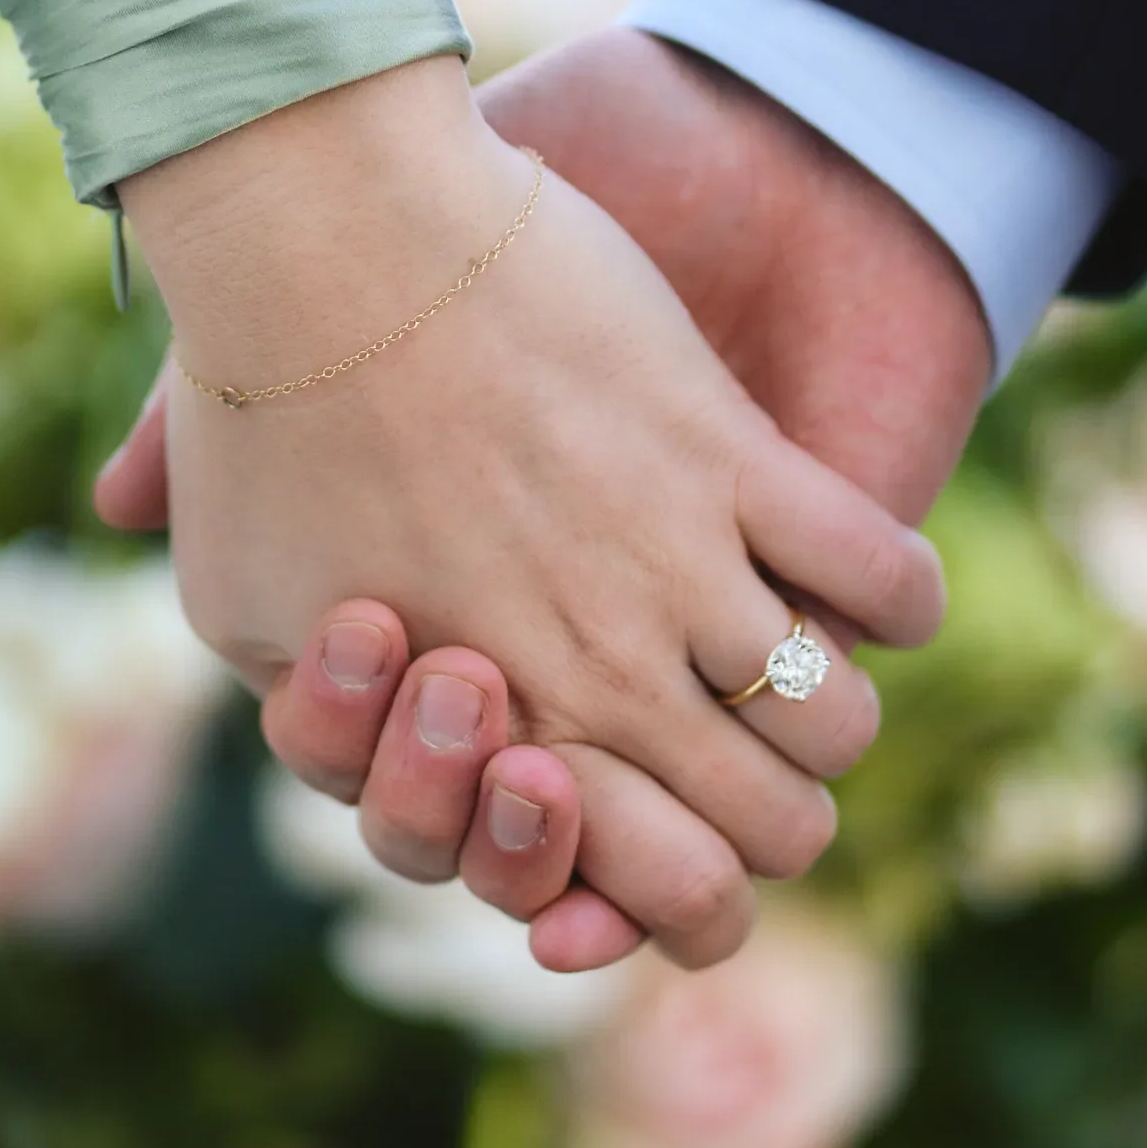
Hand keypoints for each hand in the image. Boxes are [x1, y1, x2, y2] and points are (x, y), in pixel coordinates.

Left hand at [112, 55, 944, 967]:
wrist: (330, 245)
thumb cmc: (268, 430)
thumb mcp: (249, 620)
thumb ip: (322, 723)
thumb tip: (375, 773)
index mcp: (500, 739)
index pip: (669, 902)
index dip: (692, 901)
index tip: (668, 830)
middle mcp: (607, 678)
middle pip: (782, 832)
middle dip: (774, 821)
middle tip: (736, 758)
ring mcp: (678, 567)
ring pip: (835, 718)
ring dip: (825, 710)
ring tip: (783, 658)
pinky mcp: (727, 454)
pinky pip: (877, 571)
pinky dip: (898, 595)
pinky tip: (872, 584)